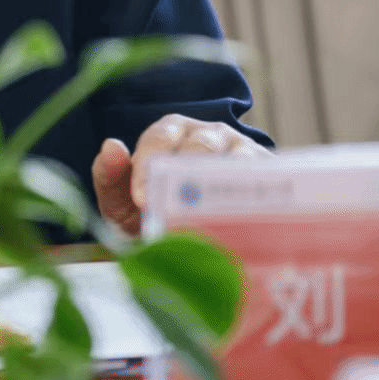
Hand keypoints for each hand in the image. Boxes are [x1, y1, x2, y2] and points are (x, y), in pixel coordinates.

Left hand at [91, 113, 268, 235]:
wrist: (190, 247)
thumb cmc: (151, 215)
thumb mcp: (121, 202)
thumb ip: (110, 177)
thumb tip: (111, 146)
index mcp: (170, 132)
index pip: (160, 138)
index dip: (149, 165)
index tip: (141, 199)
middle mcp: (208, 135)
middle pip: (202, 146)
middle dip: (187, 175)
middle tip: (177, 208)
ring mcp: (241, 152)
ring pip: (237, 161)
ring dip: (225, 189)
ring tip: (212, 217)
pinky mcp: (268, 177)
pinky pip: (266, 183)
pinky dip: (256, 202)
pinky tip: (245, 226)